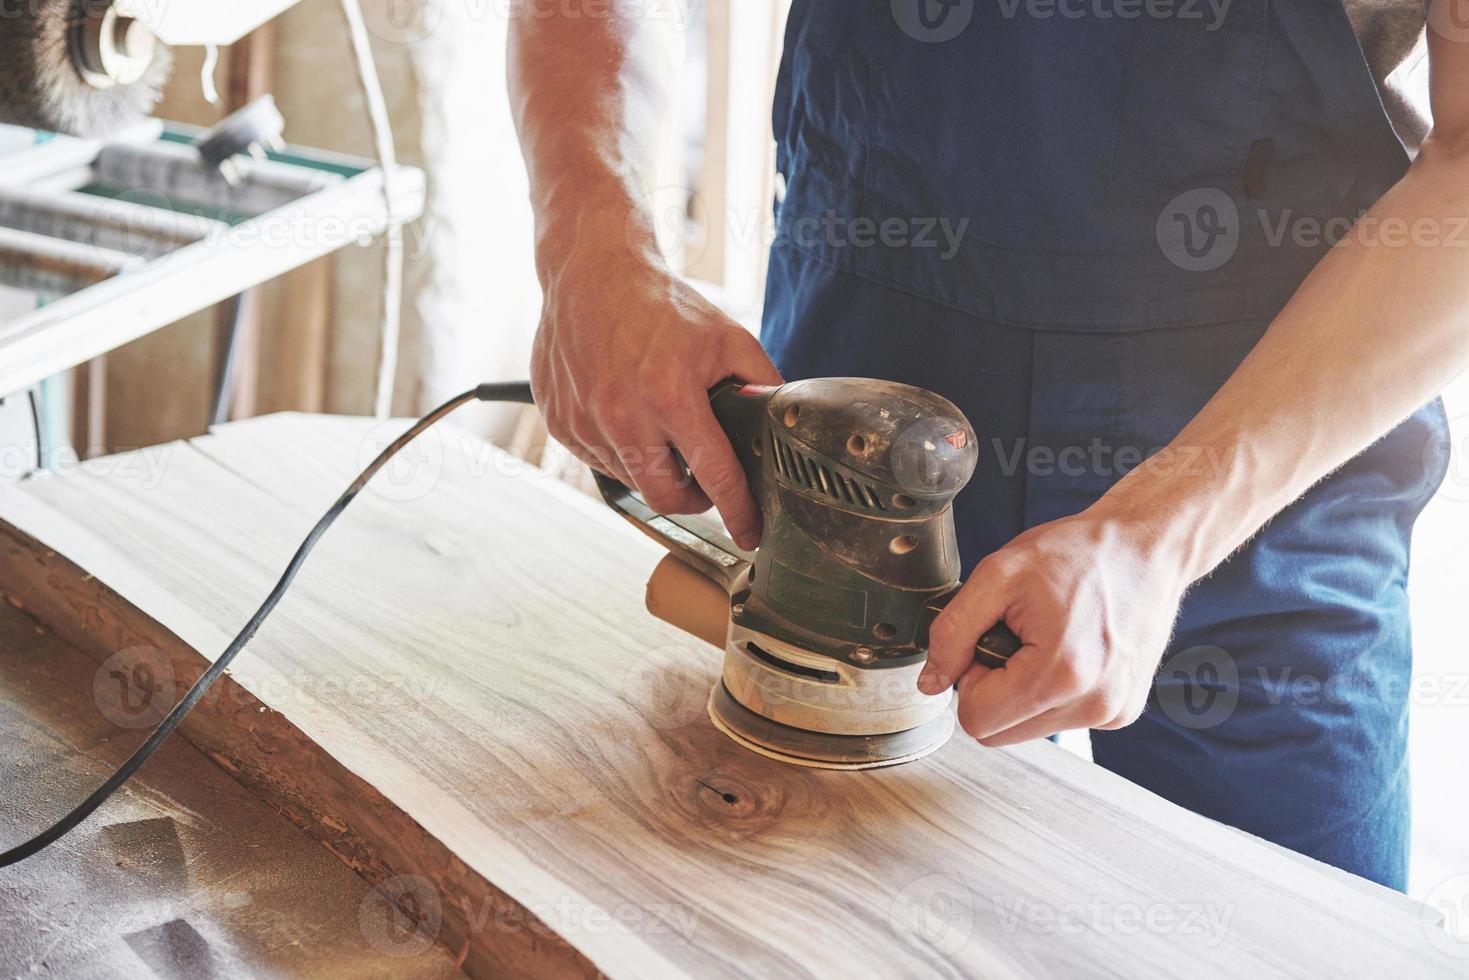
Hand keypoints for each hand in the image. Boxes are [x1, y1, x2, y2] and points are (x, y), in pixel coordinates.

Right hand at [531, 247, 781, 549]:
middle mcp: (624, 417)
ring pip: (631, 480)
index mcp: (672, 397)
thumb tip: (783, 425)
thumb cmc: (660, 303)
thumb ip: (761, 384)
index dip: (739, 512)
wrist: (591, 273)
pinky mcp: (560, 423)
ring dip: (654, 468)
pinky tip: (629, 415)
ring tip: (662, 429)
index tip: (750, 534)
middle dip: (693, 499)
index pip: (716, 477)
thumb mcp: (728, 337)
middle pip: (666, 497)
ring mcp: (586, 423)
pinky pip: (599, 460)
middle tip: (704, 481)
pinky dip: (620, 451)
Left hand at [916, 507, 1187, 745]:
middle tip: (1014, 638)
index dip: (969, 678)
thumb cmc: (1077, 553)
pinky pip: (1060, 720)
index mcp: (1060, 674)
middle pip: (999, 733)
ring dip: (1021, 691)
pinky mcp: (1123, 711)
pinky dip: (1051, 691)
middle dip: (992, 688)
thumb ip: (953, 631)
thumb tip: (930, 683)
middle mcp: (1093, 705)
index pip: (976, 720)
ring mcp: (1112, 712)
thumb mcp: (999, 574)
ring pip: (1027, 729)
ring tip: (1044, 640)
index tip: (989, 638)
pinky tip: (1069, 649)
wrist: (1147, 547)